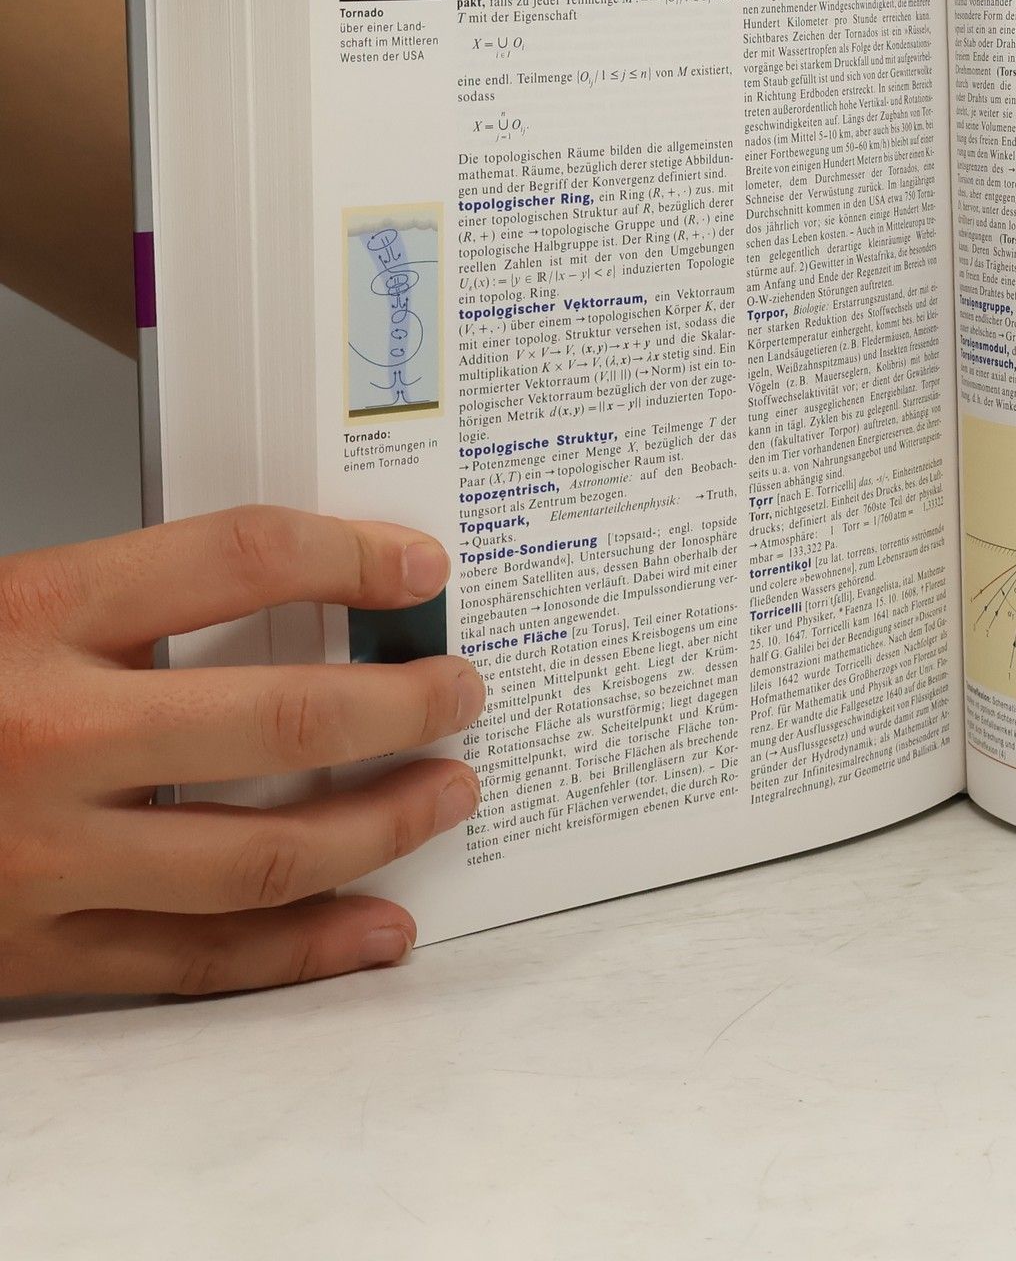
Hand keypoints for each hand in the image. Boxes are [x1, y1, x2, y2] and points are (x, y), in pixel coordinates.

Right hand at [0, 506, 483, 998]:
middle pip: (281, 717)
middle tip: (466, 689)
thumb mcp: (0, 605)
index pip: (238, 557)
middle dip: (404, 704)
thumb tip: (298, 587)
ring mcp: (41, 859)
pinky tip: (378, 930)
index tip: (421, 566)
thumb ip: (126, 599)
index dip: (351, 554)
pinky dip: (304, 952)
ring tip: (450, 791)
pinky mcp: (29, 954)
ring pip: (262, 854)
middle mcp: (45, 736)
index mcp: (30, 618)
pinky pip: (196, 964)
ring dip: (383, 824)